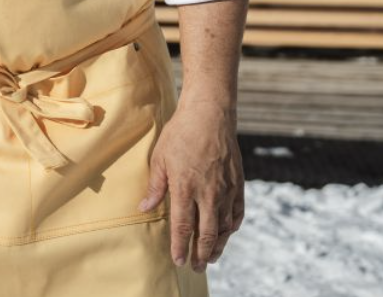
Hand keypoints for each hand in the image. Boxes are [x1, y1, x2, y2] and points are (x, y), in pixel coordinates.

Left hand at [139, 101, 243, 272]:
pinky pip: (237, 212)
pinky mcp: (238, 184)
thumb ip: (155, 186)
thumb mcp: (160, 158)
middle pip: (206, 233)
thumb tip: (144, 208)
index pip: (183, 226)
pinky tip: (227, 233)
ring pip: (224, 227)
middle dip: (200, 253)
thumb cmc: (181, 134)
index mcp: (185, 188)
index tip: (178, 261)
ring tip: (210, 257)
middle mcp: (209, 193)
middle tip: (195, 267)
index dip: (181, 246)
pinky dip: (232, 226)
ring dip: (217, 245)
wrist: (210, 115)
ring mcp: (226, 190)